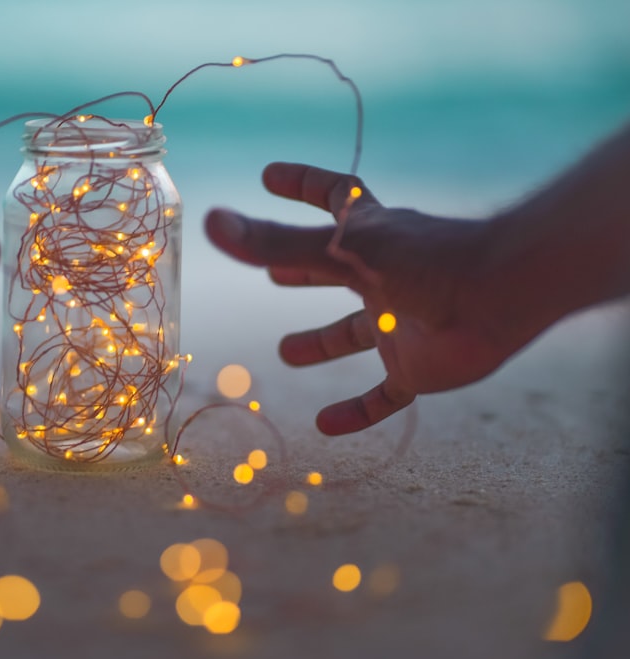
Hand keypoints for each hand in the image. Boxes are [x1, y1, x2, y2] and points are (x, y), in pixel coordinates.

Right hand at [205, 163, 524, 434]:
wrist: (503, 297)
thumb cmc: (425, 261)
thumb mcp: (342, 251)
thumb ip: (278, 243)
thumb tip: (213, 223)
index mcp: (369, 236)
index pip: (332, 199)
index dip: (302, 184)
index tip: (270, 176)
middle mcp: (382, 275)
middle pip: (335, 271)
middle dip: (304, 271)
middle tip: (271, 274)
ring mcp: (399, 321)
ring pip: (354, 334)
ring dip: (322, 344)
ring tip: (286, 352)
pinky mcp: (417, 366)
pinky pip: (384, 395)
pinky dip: (358, 411)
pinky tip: (326, 426)